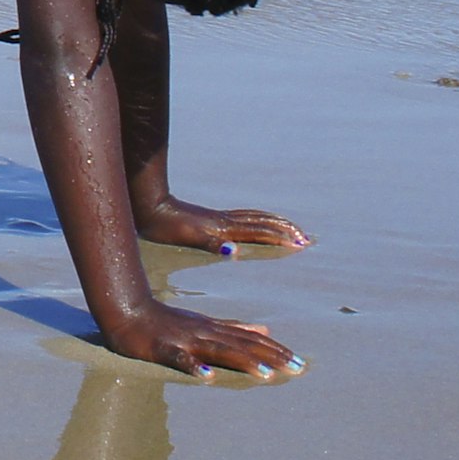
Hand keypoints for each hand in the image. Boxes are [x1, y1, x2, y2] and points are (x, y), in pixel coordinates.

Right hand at [99, 299, 302, 380]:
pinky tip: (207, 376)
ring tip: (265, 375)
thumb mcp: (205, 322)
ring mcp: (185, 341)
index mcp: (215, 328)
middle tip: (297, 369)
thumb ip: (235, 327)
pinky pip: (180, 359)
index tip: (300, 363)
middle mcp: (205, 333)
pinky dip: (194, 366)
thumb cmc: (165, 320)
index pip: (252, 339)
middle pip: (243, 345)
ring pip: (218, 351)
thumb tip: (266, 328)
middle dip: (271, 357)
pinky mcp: (163, 349)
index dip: (276, 350)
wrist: (127, 310)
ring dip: (243, 362)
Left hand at [136, 196, 312, 255]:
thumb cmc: (166, 228)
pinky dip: (261, 218)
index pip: (258, 232)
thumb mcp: (187, 238)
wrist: (151, 208)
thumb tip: (233, 251)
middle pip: (263, 222)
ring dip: (276, 222)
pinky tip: (261, 223)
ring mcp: (221, 217)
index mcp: (223, 229)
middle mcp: (226, 221)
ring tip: (292, 228)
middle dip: (285, 230)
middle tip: (306, 239)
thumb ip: (210, 244)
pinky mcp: (214, 217)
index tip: (299, 245)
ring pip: (256, 217)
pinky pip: (246, 215)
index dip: (279, 238)